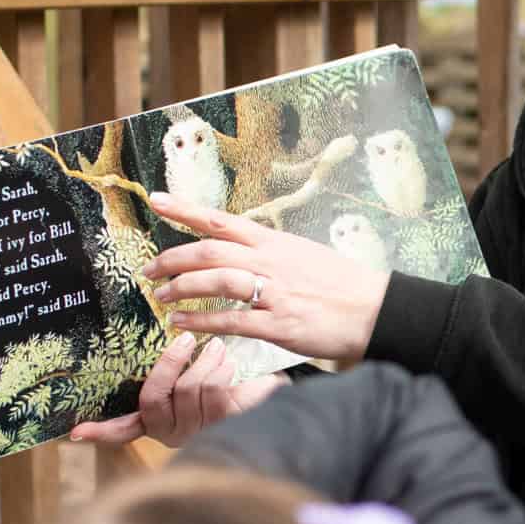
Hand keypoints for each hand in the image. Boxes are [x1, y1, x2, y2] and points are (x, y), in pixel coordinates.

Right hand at [68, 330, 286, 446]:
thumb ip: (171, 362)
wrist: (272, 389)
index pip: (124, 429)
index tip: (75, 431)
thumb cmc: (226, 374)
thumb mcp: (195, 366)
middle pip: (153, 398)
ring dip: (204, 362)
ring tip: (218, 348)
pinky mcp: (222, 425)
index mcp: (157, 418)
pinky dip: (220, 370)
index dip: (101, 431)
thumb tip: (156, 332)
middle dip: (168, 365)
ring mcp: (195, 431)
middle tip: (183, 339)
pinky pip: (213, 393)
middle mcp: (171, 431)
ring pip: (187, 390)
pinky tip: (228, 363)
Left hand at [142, 192, 389, 363]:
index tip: (156, 199)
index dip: (185, 209)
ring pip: (216, 280)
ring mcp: (274, 292)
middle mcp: (271, 261)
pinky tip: (181, 323)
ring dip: (181, 288)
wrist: (376, 310)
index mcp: (275, 242)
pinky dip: (200, 320)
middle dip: (172, 258)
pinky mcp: (278, 323)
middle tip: (149, 269)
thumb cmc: (343, 285)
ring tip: (160, 297)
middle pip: (209, 250)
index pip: (222, 219)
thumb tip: (244, 253)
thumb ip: (271, 254)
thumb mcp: (304, 255)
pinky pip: (230, 320)